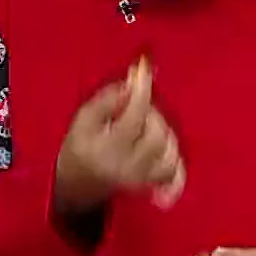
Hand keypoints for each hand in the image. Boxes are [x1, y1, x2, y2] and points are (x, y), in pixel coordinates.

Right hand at [53, 57, 183, 214]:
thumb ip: (106, 100)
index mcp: (107, 149)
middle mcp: (128, 167)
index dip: (141, 90)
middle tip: (137, 109)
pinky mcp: (152, 185)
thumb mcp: (83, 120)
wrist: (78, 184)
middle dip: (151, 114)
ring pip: (170, 152)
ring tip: (145, 128)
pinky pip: (176, 175)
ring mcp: (142, 179)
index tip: (142, 69)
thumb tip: (131, 83)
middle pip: (157, 134)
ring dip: (164, 133)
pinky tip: (166, 152)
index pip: (134, 116)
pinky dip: (177, 162)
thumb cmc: (81, 146)